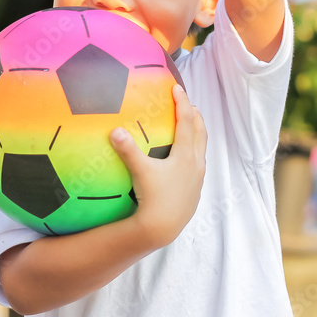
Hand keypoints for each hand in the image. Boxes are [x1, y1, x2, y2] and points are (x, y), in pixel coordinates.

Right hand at [109, 83, 206, 246]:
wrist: (163, 227)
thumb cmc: (153, 199)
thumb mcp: (139, 171)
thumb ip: (128, 150)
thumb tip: (115, 130)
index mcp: (185, 155)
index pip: (186, 122)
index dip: (182, 103)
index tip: (178, 88)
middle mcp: (196, 164)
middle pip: (200, 133)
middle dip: (195, 117)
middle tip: (189, 105)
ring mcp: (197, 179)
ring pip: (201, 150)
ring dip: (197, 135)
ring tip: (191, 128)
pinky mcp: (195, 191)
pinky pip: (198, 166)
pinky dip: (194, 154)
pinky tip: (183, 161)